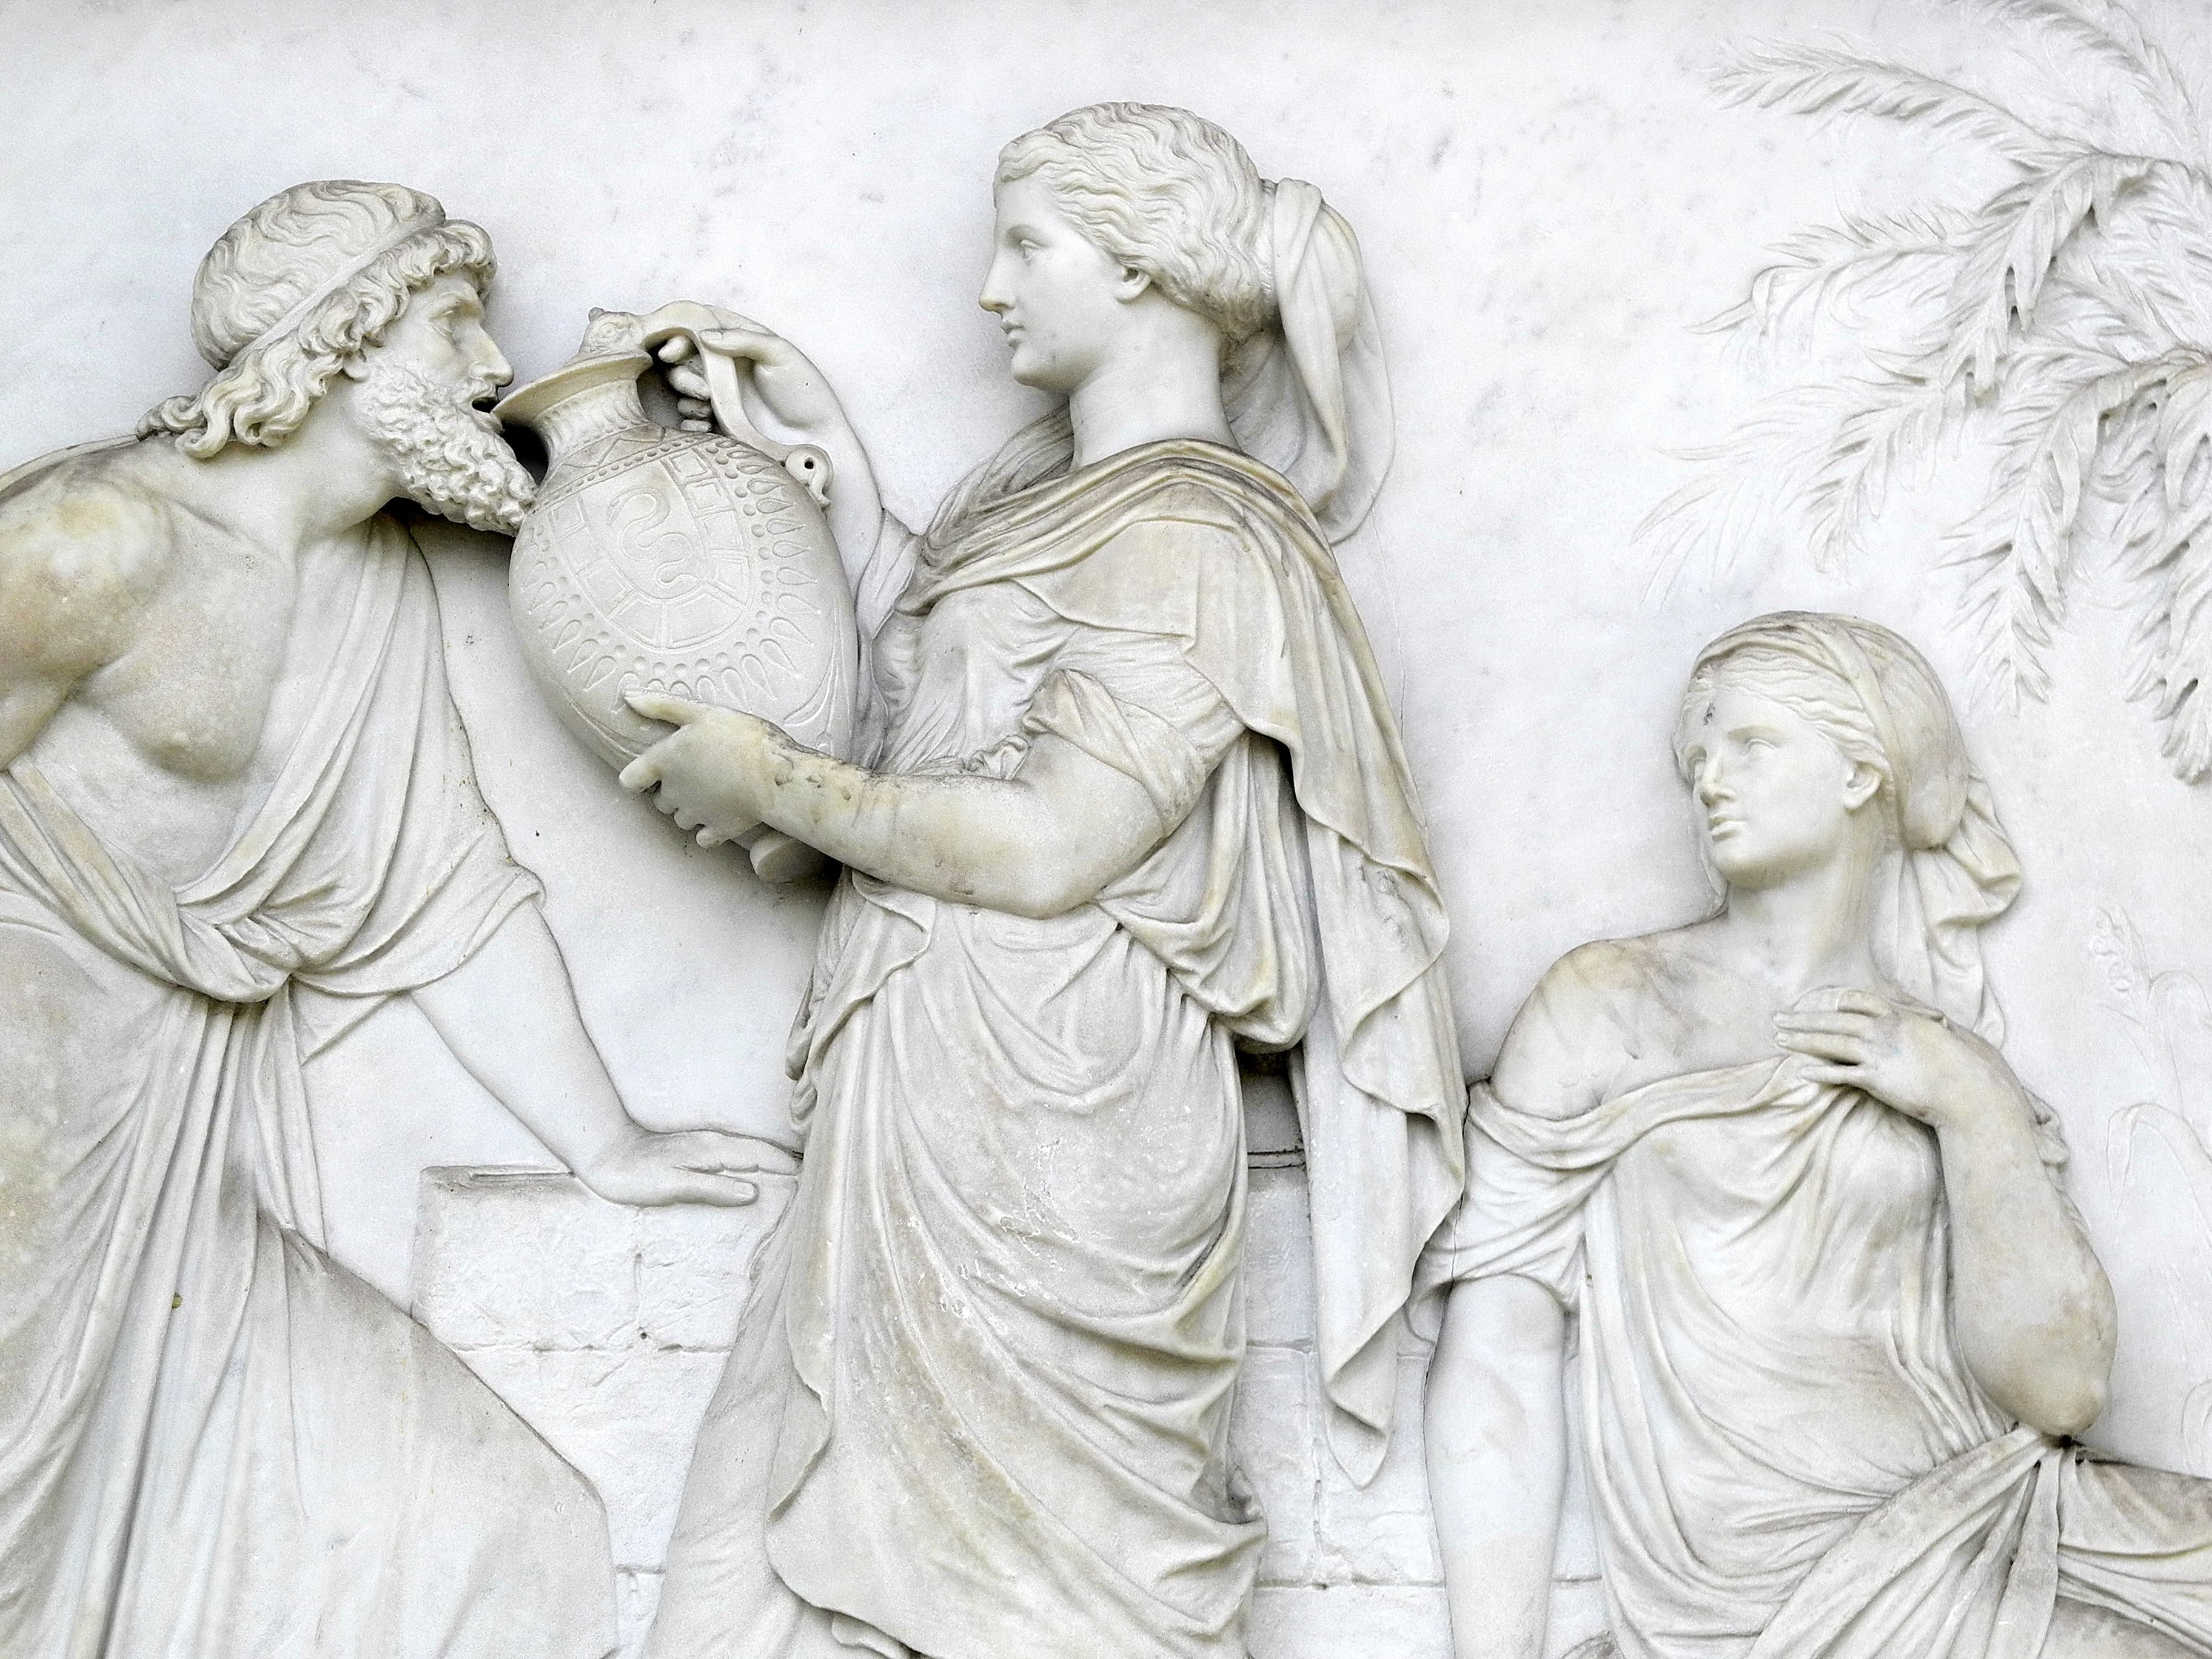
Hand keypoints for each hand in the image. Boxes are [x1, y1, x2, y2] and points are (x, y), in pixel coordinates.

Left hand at [576, 1123, 797, 1207]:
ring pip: (750, 1152)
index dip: (788, 1169)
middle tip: (814, 1182)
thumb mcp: (674, 1185)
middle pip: (762, 1152)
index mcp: (714, 1151)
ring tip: (795, 1180)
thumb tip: (752, 1193)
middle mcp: (715, 1144)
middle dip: (788, 1164)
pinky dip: (755, 1164)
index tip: (814, 1182)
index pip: (762, 1158)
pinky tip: (757, 1175)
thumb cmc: (636, 1174)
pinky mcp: (697, 1151)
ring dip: (773, 1163)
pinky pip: (736, 1156)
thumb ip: (713, 1188)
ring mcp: (706, 1145)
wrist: (605, 1155)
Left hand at [619, 691, 786, 846]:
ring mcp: (695, 814)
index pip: (630, 780)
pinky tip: (723, 814)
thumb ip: (662, 706)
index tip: (653, 773)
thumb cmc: (739, 737)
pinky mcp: (719, 830)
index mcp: (665, 762)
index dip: (638, 777)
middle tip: (696, 775)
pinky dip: (709, 831)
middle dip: (671, 792)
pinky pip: (704, 838)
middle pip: (660, 801)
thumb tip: (628, 698)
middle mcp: (674, 792)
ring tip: (714, 792)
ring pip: (681, 819)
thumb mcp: (701, 713)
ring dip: (690, 810)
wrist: (775, 773)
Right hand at [638, 301, 852, 444]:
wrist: (818, 439)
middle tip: (704, 392)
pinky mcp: (720, 426)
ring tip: (709, 411)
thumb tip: (705, 334)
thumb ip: (743, 338)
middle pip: (683, 364)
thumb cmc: (805, 392)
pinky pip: (691, 424)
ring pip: (683, 395)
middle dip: (683, 376)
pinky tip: (706, 428)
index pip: (699, 332)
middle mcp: (725, 369)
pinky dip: (692, 425)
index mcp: (739, 344)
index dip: (681, 337)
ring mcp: (721, 399)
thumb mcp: (780, 354)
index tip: (673, 352)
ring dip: (688, 401)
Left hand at [1773, 987, 2020, 1130]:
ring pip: (1831, 1043)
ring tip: (1779, 1039)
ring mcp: (1878, 1053)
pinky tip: (1802, 1071)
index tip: (1818, 1005)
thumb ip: (1925, 1020)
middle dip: (1805, 1018)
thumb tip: (1929, 1015)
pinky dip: (1820, 1072)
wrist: (1970, 1089)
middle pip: (1835, 1020)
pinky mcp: (1877, 1079)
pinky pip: (1841, 1073)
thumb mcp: (1943, 1031)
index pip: (1858, 1001)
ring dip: (1802, 1041)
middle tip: (1779, 1018)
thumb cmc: (1963, 1062)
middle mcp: (1884, 1030)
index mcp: (1899, 1015)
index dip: (1836, 1003)